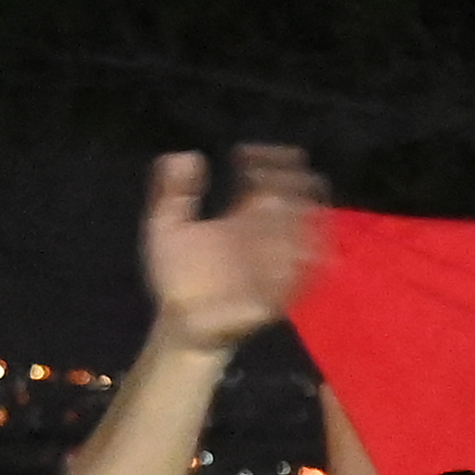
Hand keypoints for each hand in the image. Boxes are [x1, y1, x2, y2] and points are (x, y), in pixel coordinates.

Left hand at [138, 145, 327, 349]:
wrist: (180, 321)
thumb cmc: (176, 275)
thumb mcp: (165, 226)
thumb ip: (173, 192)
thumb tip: (186, 155)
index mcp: (244, 216)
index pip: (266, 181)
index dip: (264, 161)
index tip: (244, 153)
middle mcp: (264, 236)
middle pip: (293, 202)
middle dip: (294, 184)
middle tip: (285, 169)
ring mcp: (274, 264)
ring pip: (305, 234)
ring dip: (303, 217)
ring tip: (285, 205)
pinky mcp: (278, 293)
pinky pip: (304, 277)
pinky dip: (309, 263)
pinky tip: (301, 248)